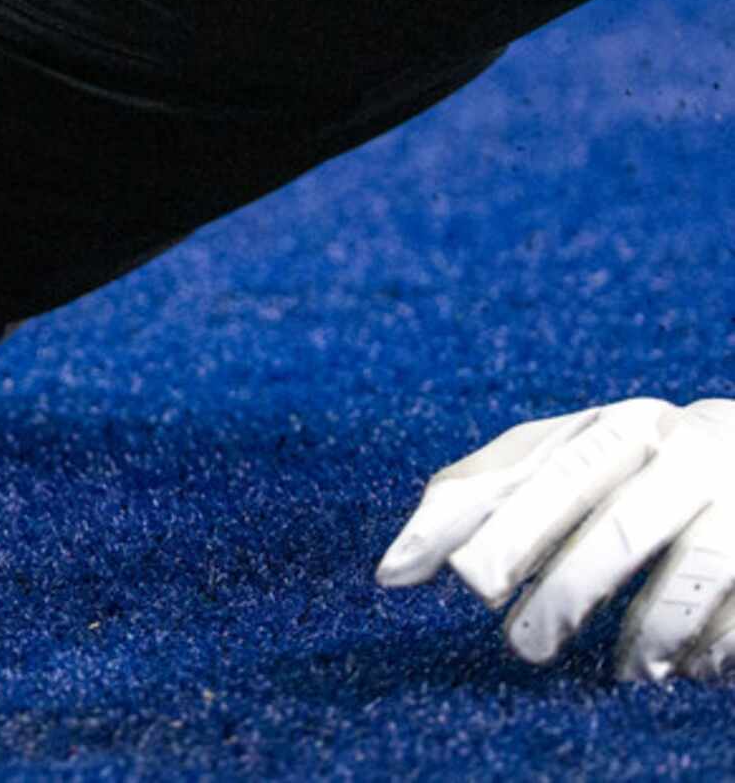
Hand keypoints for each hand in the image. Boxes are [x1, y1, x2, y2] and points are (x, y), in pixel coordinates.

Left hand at [378, 397, 734, 678]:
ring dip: (647, 627)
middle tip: (519, 643)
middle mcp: (680, 450)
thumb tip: (394, 568)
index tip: (399, 574)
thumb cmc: (638, 472)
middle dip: (564, 585)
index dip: (464, 521)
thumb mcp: (568, 462)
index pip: (532, 472)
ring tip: (619, 671)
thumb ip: (488, 495)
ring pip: (689, 566)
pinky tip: (680, 671)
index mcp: (618, 426)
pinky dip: (708, 643)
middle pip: (615, 522)